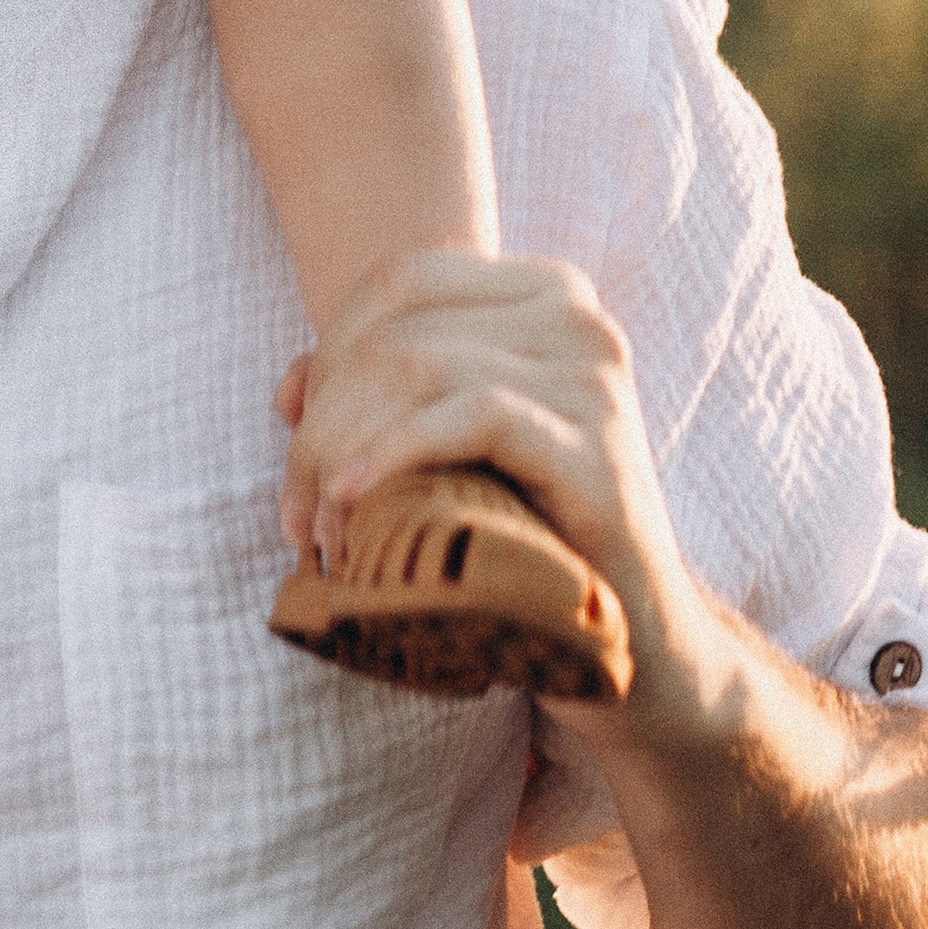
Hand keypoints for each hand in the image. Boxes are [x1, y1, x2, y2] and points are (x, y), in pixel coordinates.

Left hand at [275, 250, 731, 733]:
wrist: (638, 645)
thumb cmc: (530, 538)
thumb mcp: (444, 454)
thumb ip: (373, 402)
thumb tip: (289, 389)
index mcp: (543, 293)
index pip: (399, 282)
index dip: (330, 355)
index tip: (299, 447)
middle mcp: (577, 315)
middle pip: (397, 332)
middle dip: (326, 421)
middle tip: (302, 515)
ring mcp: (594, 376)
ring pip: (418, 367)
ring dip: (344, 450)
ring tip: (326, 530)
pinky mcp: (597, 444)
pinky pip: (473, 414)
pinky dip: (393, 452)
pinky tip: (353, 502)